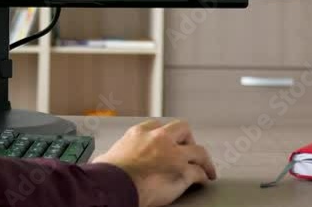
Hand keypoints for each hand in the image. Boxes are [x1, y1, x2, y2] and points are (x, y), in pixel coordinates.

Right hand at [92, 119, 216, 206]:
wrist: (114, 185)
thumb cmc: (108, 174)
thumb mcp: (108, 156)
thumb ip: (115, 155)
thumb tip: (105, 162)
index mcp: (139, 133)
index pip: (158, 126)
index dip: (166, 135)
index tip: (168, 141)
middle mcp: (159, 139)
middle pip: (183, 129)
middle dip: (188, 139)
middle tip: (189, 150)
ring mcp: (173, 155)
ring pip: (199, 150)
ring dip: (203, 159)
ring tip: (206, 167)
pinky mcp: (182, 172)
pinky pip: (199, 172)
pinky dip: (203, 176)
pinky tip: (204, 180)